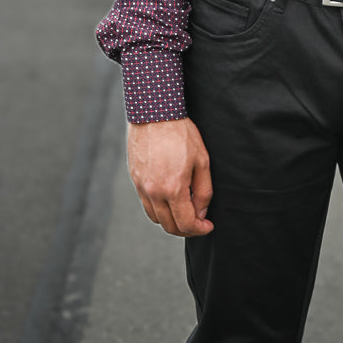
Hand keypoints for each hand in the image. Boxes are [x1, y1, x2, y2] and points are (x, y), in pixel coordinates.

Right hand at [127, 117, 213, 237]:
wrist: (155, 112)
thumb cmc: (181, 133)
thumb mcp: (202, 160)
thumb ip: (203, 191)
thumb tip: (201, 213)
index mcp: (173, 188)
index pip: (185, 224)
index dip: (199, 230)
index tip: (208, 226)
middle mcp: (154, 192)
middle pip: (169, 226)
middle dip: (186, 229)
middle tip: (198, 221)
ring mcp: (141, 187)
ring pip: (156, 218)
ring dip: (171, 221)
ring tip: (184, 210)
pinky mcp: (134, 179)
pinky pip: (146, 204)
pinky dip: (158, 209)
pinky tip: (169, 198)